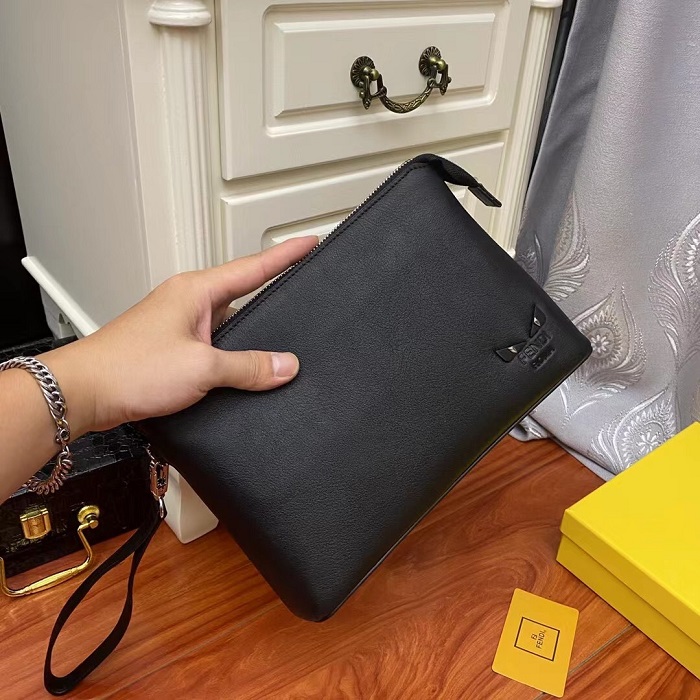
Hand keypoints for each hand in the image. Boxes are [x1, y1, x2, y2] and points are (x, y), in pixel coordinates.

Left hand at [40, 236, 317, 435]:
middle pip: (242, 291)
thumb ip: (248, 366)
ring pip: (227, 321)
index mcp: (196, 292)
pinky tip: (240, 367)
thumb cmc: (127, 368)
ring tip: (276, 336)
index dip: (285, 255)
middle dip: (271, 288)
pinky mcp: (171, 348)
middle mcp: (187, 302)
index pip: (253, 267)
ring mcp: (178, 324)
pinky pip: (212, 343)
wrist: (83, 393)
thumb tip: (285, 364)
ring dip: (249, 330)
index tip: (308, 242)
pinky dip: (230, 352)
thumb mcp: (201, 368)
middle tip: (299, 280)